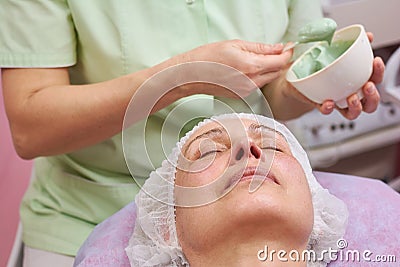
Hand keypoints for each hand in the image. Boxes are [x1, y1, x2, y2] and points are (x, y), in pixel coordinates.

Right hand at [175, 39, 292, 97]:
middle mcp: (252, 81)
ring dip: (270, 68)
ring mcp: (247, 90)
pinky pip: (258, 84)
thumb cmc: (208, 58)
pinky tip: (250, 68)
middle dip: (280, 61)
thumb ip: (260, 47)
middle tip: (279, 50)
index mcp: (251, 66)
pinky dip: (260, 75)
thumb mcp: (235, 44)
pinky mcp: (242, 95)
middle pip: (277, 72)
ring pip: (268, 79)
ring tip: (262, 57)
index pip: (280, 61)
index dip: (288, 53)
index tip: (289, 46)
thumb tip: (278, 48)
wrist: (192, 75)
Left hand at [318, 32, 384, 119]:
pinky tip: (329, 103)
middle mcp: (349, 92)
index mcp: (356, 78)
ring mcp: (336, 100)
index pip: (374, 78)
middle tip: (367, 86)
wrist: (295, 72)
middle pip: (370, 102)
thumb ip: (352, 42)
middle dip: (373, 96)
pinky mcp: (320, 104)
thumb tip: (368, 35)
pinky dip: (328, 108)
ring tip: (352, 97)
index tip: (375, 62)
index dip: (378, 72)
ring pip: (353, 112)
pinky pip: (327, 110)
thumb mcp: (335, 49)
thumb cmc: (318, 62)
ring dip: (356, 107)